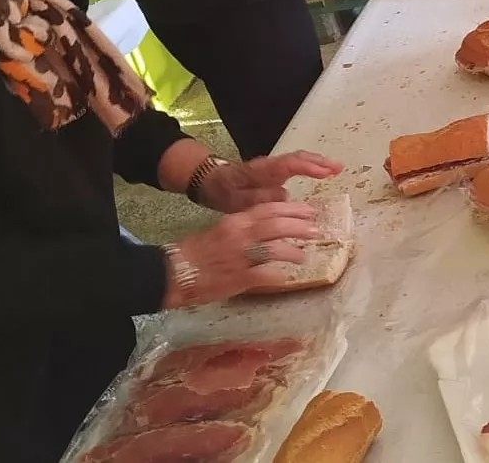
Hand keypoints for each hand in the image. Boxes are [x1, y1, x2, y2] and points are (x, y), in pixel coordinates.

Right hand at [163, 201, 319, 307]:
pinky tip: (286, 277)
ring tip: (304, 255)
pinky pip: (265, 275)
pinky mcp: (239, 278)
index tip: (309, 210)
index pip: (269, 209)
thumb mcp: (221, 231)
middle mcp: (240, 234)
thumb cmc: (196, 252)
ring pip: (275, 249)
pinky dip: (278, 275)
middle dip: (299, 226)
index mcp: (236, 221)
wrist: (173, 272)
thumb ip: (244, 228)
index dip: (292, 209)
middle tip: (316, 229)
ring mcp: (241, 256)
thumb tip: (268, 229)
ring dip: (293, 251)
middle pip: (277, 225)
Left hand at [197, 151, 344, 212]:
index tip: (325, 172)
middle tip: (339, 167)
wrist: (212, 181)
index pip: (289, 164)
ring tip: (336, 168)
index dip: (308, 167)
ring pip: (299, 160)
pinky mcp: (275, 171)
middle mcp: (271, 165)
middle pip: (298, 158)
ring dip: (318, 163)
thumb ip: (258, 198)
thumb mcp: (236, 200)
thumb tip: (284, 194)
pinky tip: (323, 172)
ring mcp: (274, 166)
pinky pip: (296, 165)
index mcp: (262, 170)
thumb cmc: (225, 191)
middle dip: (319, 162)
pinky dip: (311, 166)